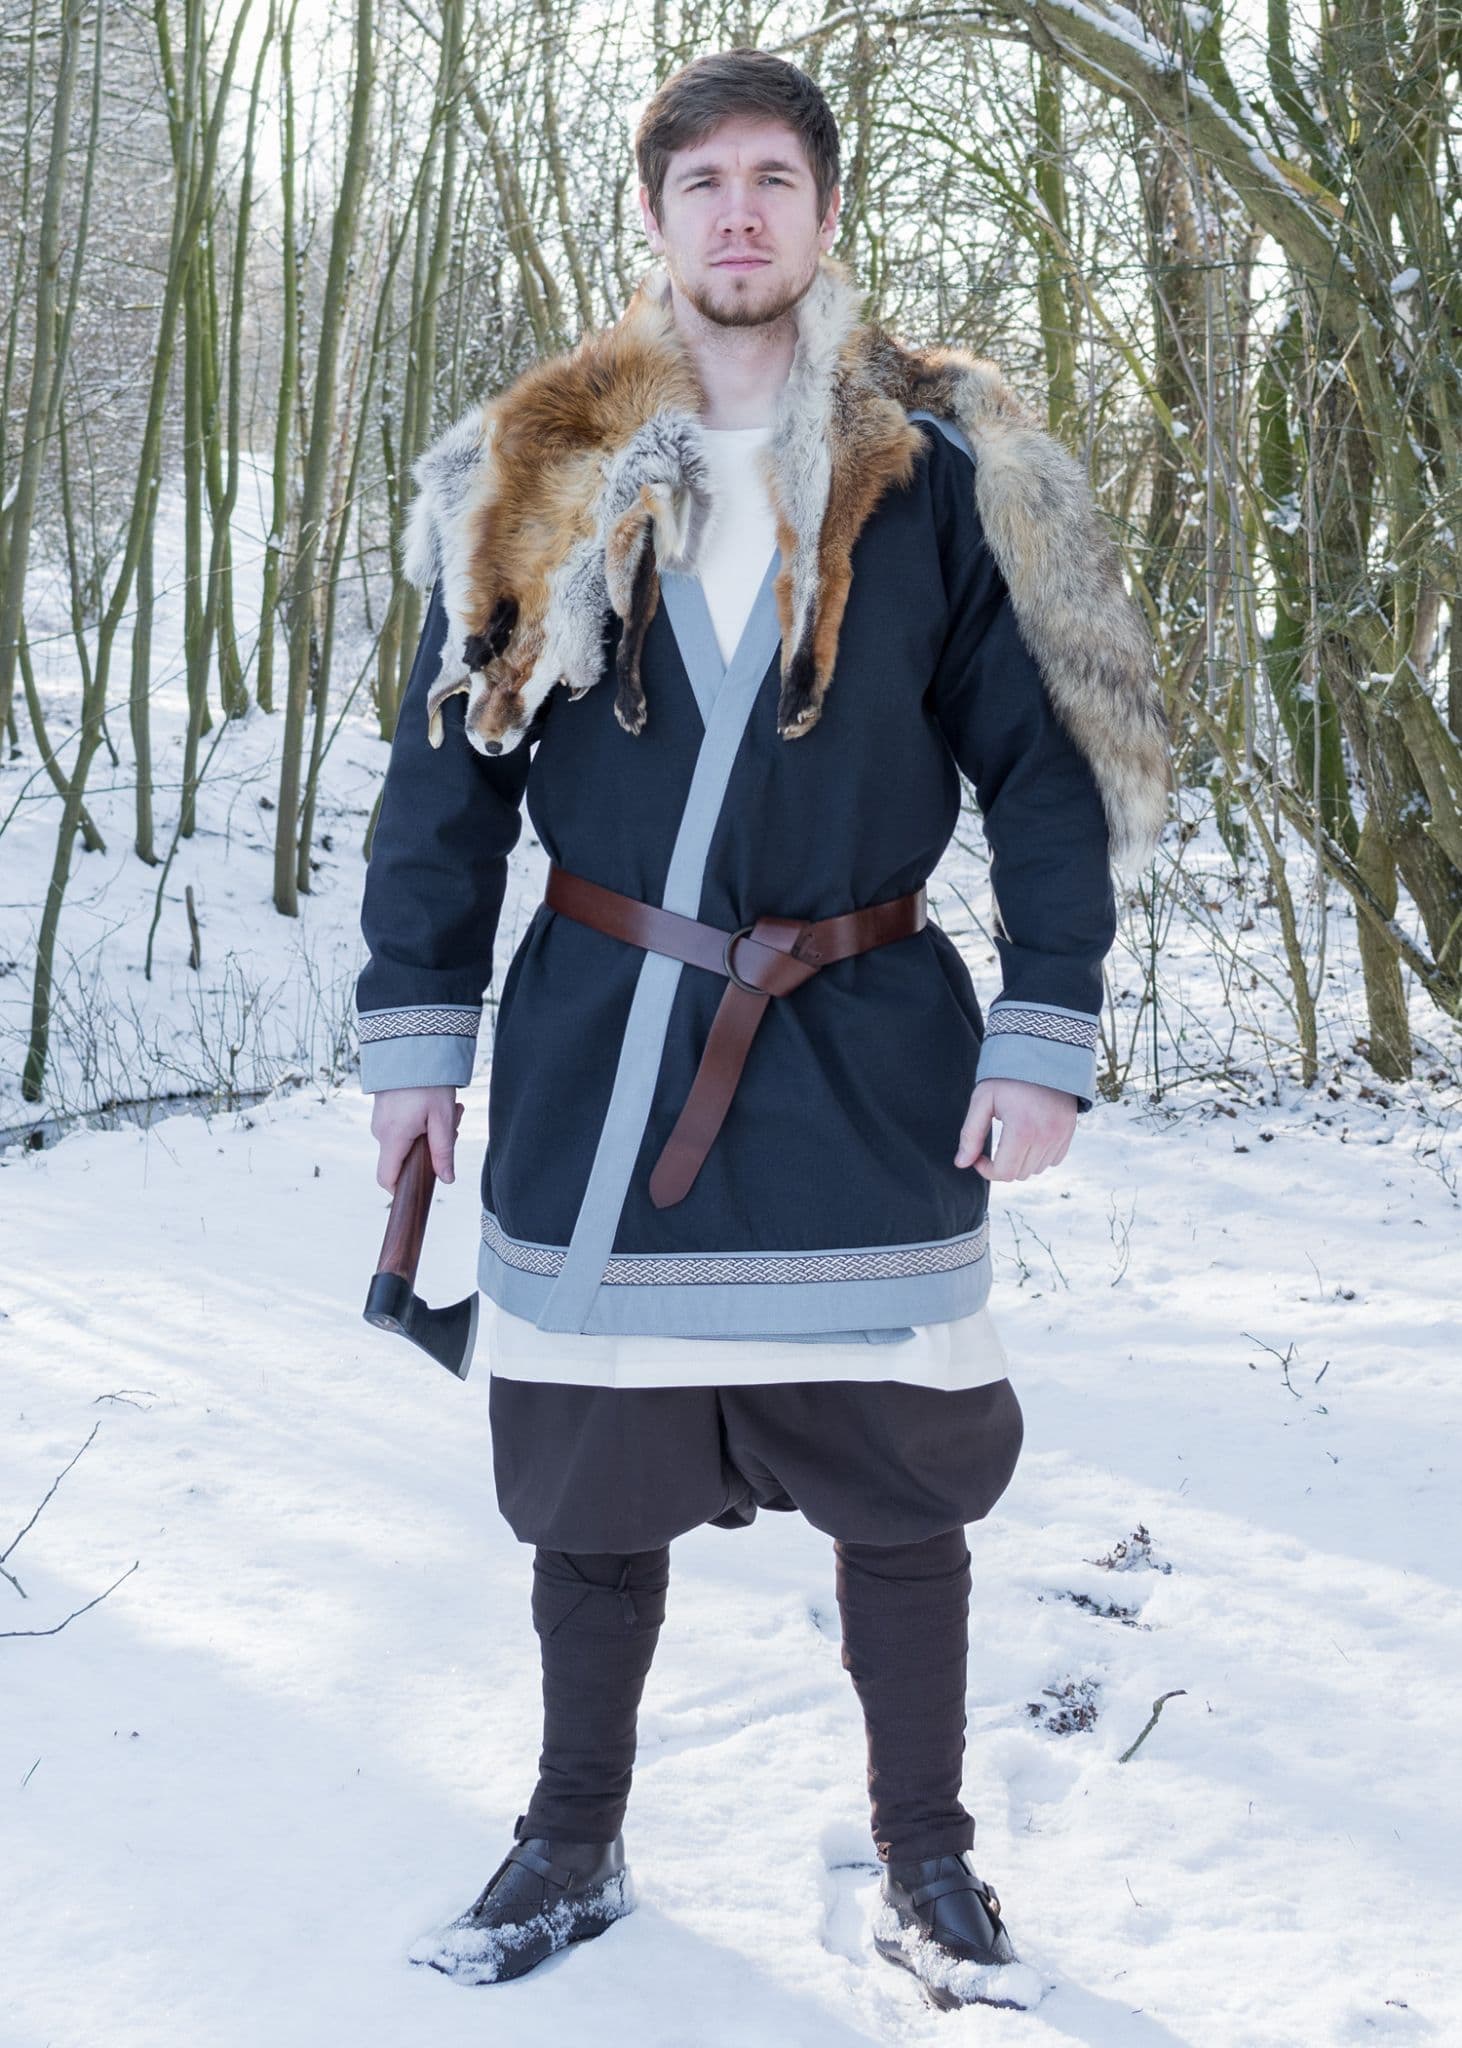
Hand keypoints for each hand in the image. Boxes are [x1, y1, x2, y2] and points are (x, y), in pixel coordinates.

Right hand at [371, 1085, 460, 1191]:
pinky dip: (421, 1121)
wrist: (410, 1043)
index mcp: (393, 1137)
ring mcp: (380, 1119)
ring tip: (450, 1108)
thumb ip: (443, 1151)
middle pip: (404, 1158)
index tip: (422, 1186)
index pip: (387, 1178)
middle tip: (454, 1124)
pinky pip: (402, 1127)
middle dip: (430, 1149)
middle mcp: (380, 1131)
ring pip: (406, 1140)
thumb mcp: (442, 1118)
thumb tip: (447, 1179)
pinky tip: (437, 1103)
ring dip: (430, 1131)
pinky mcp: (384, 1109)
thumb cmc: (427, 1080)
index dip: (402, 1189)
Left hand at [955, 1076, 1077, 1180]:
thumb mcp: (983, 1100)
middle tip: (993, 1145)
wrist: (1042, 1053)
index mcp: (1022, 1129)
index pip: (1003, 1172)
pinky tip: (1028, 1137)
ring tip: (1011, 1137)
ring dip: (1021, 1161)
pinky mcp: (1069, 1132)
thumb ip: (970, 1134)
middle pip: (1019, 1174)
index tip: (978, 1156)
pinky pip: (1053, 1160)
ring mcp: (1061, 1135)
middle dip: (1002, 1165)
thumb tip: (961, 1164)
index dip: (986, 1170)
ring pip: (1036, 1169)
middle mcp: (1045, 1136)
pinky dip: (1039, 1156)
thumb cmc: (1007, 1076)